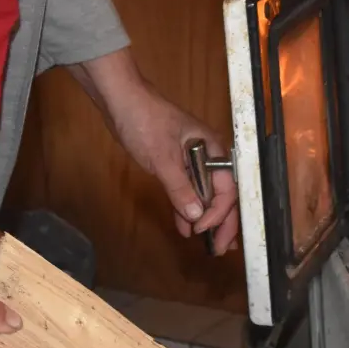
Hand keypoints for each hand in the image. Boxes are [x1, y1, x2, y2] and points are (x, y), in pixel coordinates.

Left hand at [72, 52, 239, 254]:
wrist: (121, 100)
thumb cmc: (145, 122)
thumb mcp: (163, 159)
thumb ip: (180, 189)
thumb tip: (196, 216)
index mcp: (214, 150)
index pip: (227, 189)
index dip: (218, 213)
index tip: (202, 229)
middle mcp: (209, 156)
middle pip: (223, 194)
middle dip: (222, 222)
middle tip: (219, 248)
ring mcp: (194, 160)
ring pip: (206, 195)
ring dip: (204, 218)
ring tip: (205, 243)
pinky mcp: (177, 163)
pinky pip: (188, 190)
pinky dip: (186, 207)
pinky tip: (184, 225)